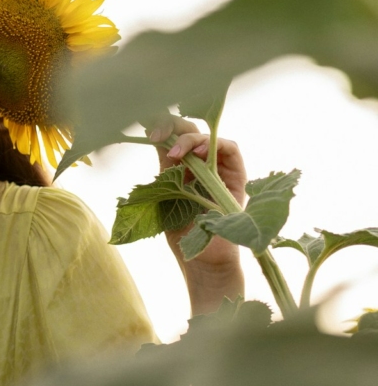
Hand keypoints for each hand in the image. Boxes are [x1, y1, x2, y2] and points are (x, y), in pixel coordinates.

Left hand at [146, 116, 246, 312]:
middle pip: (190, 130)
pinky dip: (215, 144)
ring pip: (209, 136)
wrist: (202, 259)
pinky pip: (231, 149)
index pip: (172, 136)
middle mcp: (200, 165)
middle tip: (157, 135)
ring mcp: (220, 169)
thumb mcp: (164, 196)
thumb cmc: (181, 233)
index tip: (147, 132)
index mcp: (179, 168)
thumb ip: (164, 170)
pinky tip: (199, 153)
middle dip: (173, 126)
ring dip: (191, 138)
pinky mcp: (237, 177)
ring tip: (176, 153)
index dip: (161, 128)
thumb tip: (159, 141)